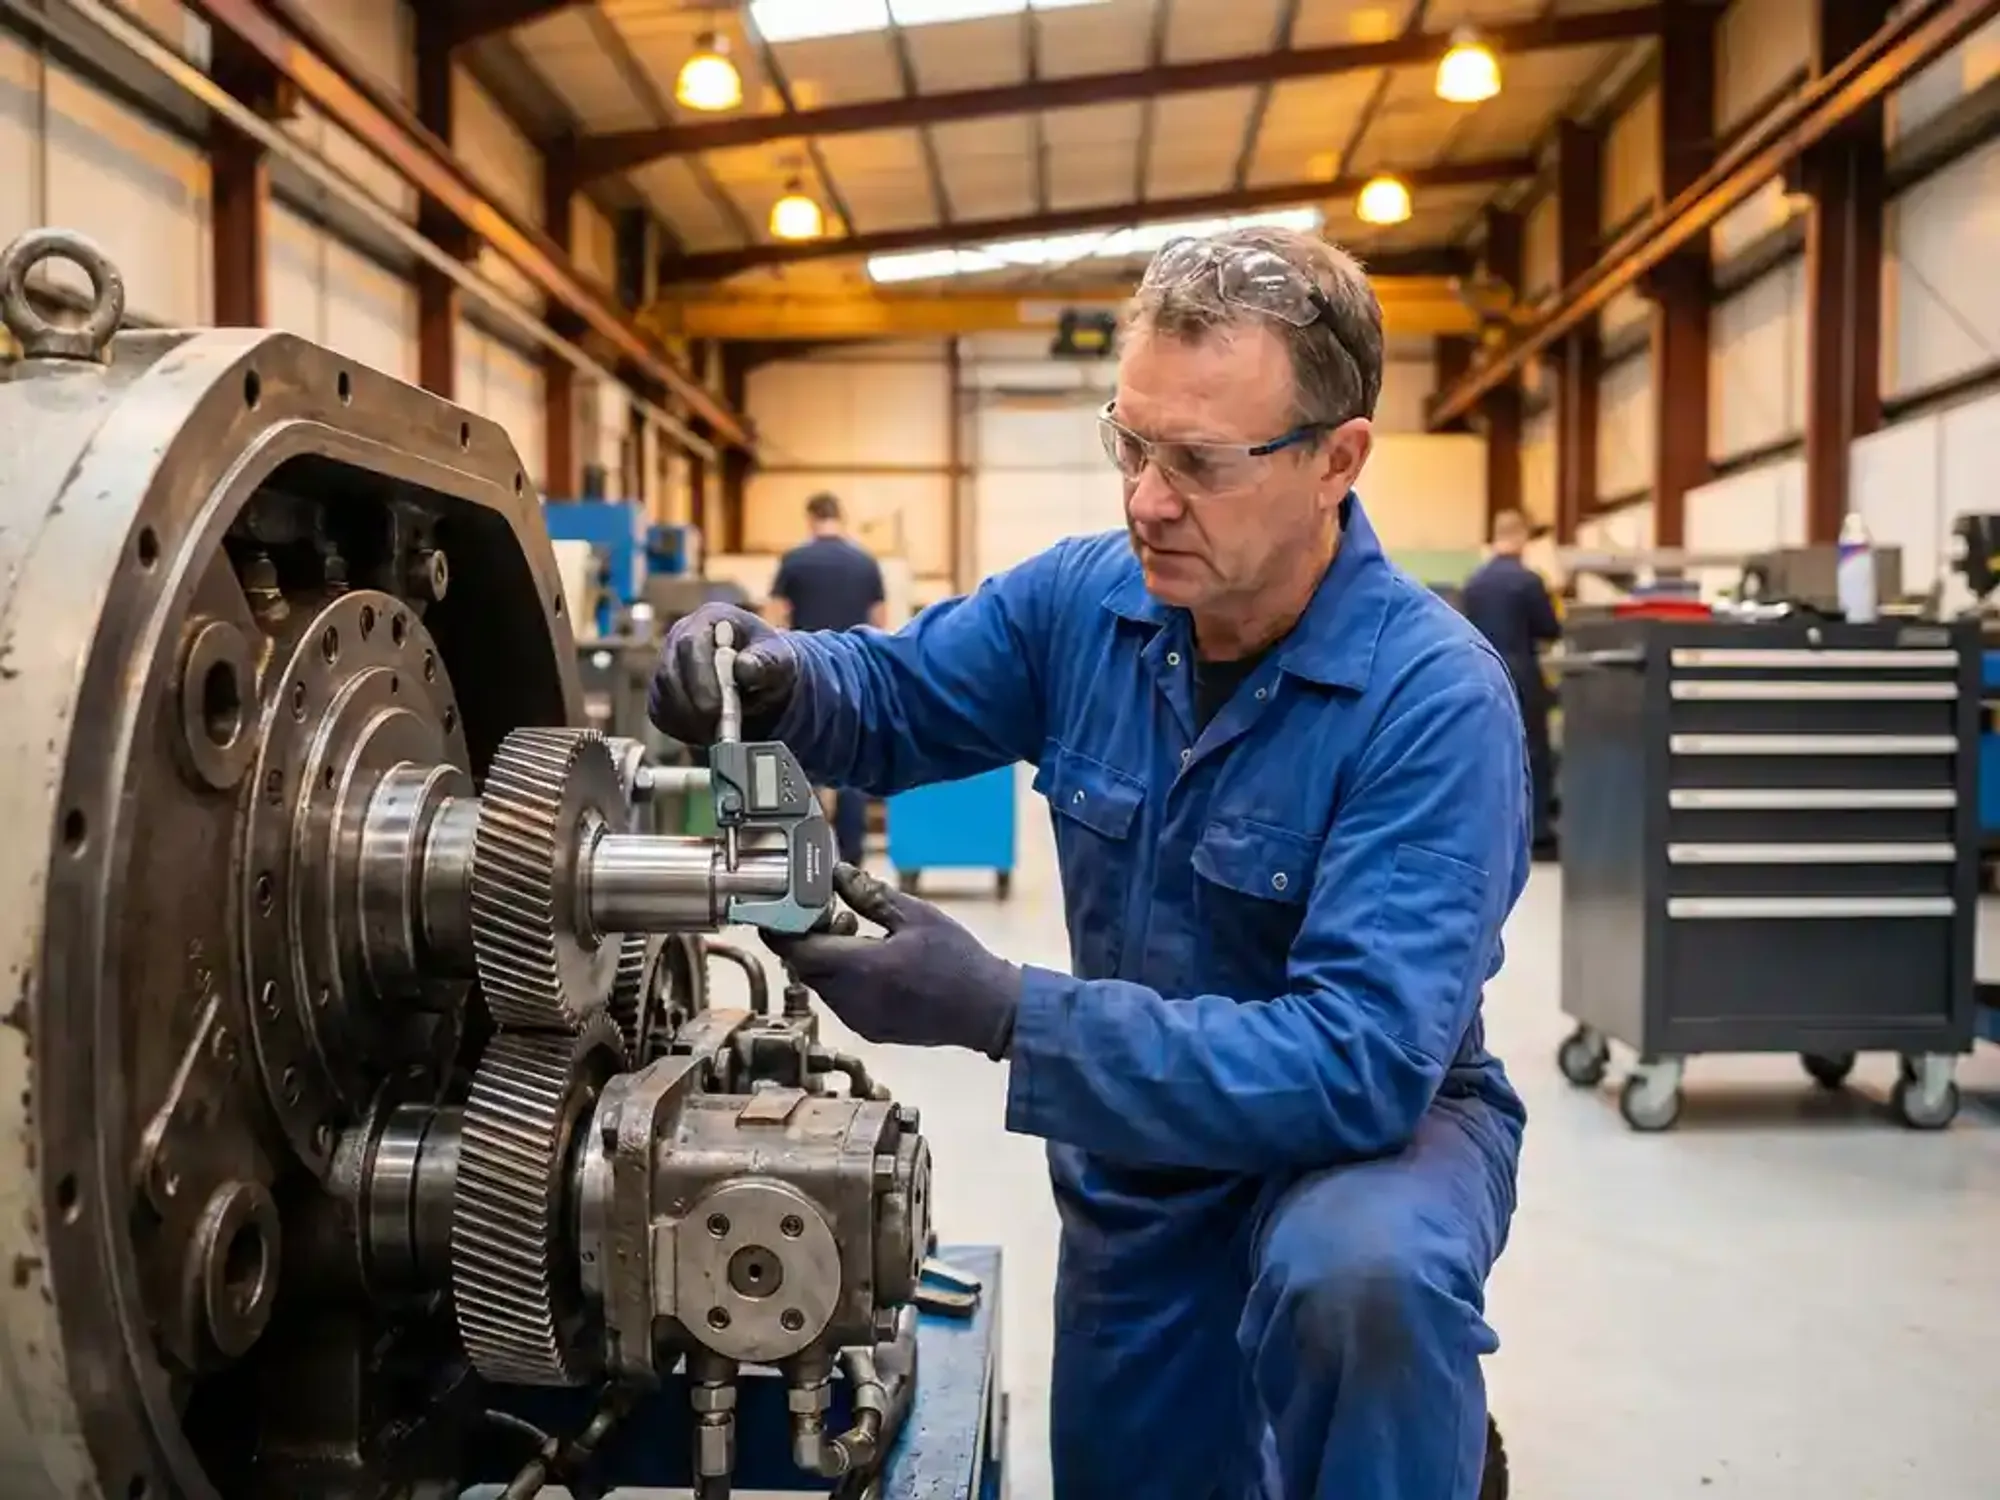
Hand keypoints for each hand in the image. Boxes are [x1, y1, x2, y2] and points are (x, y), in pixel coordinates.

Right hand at [647, 603, 800, 744]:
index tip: (717, 706)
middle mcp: (680, 636)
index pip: (690, 643)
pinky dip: (682, 728)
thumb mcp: (779, 659)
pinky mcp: (662, 691)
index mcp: (709, 619)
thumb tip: (744, 667)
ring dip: (689, 719)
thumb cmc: (769, 663)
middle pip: (670, 672)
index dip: (700, 676)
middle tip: (718, 728)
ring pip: (663, 696)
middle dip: (694, 704)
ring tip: (718, 732)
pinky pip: (662, 713)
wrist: (761, 680)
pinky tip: (707, 733)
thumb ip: (766, 662)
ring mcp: (667, 664)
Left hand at [766, 865, 1019, 1057]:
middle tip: (829, 912)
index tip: (778, 909)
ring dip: (826, 958)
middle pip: (805, 968)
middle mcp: (851, 1000)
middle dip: (807, 939)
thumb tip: (836, 873)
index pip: (797, 951)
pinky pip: (840, 1000)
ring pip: (821, 984)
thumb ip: (870, 895)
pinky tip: (870, 960)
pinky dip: (842, 977)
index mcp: (860, 969)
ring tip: (856, 931)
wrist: (988, 1011)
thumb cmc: (957, 960)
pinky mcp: (870, 1030)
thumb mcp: (916, 916)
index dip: (781, 930)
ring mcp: (859, 1019)